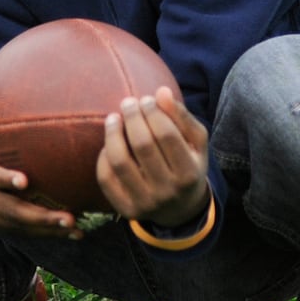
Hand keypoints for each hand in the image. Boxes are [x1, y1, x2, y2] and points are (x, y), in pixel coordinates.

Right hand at [0, 74, 81, 238]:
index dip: (2, 180)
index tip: (24, 181)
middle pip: (6, 210)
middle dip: (37, 216)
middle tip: (68, 217)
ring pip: (14, 225)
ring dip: (45, 230)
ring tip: (76, 229)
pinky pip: (15, 231)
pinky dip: (41, 234)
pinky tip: (68, 234)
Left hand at [97, 86, 209, 226]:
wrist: (180, 209)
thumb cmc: (188, 164)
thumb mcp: (196, 142)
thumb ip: (181, 116)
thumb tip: (161, 92)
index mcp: (189, 173)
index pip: (166, 134)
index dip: (153, 111)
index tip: (146, 99)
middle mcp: (167, 191)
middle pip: (142, 145)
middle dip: (132, 117)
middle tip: (128, 103)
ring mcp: (145, 203)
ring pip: (120, 162)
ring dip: (113, 133)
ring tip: (113, 117)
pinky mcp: (125, 209)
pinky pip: (106, 178)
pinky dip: (104, 155)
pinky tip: (109, 142)